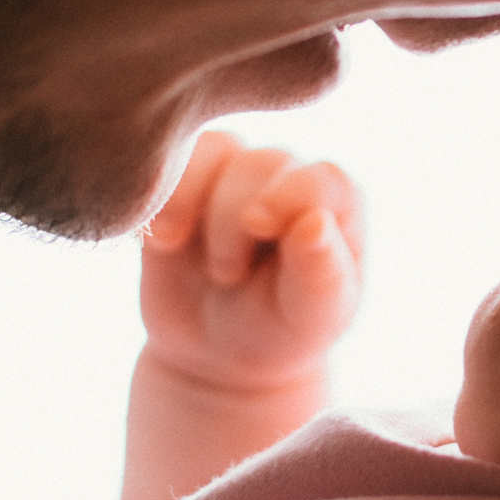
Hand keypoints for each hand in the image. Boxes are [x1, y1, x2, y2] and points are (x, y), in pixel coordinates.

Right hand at [140, 131, 362, 394]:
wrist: (217, 348)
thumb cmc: (280, 330)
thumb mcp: (309, 318)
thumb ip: (320, 275)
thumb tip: (314, 223)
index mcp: (337, 205)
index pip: (322, 178)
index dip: (288, 195)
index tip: (257, 227)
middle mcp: (291, 176)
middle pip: (262, 164)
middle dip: (233, 218)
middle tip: (226, 276)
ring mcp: (238, 171)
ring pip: (215, 150)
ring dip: (191, 201)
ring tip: (183, 251)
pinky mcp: (189, 177)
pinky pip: (175, 161)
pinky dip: (162, 196)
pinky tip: (162, 240)